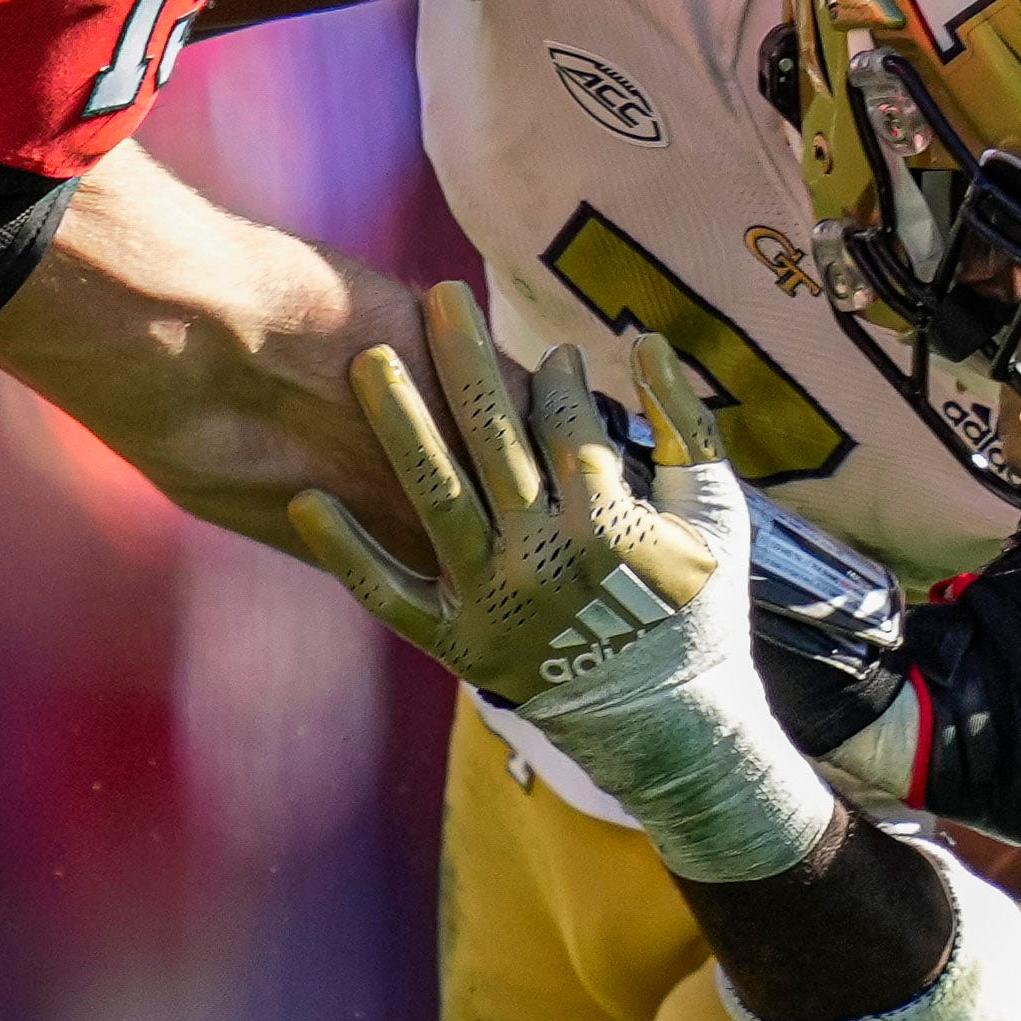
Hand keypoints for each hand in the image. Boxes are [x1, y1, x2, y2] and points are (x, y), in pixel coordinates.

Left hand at [293, 284, 836, 881]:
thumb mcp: (715, 514)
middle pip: (494, 440)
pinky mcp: (455, 642)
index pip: (567, 425)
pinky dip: (348, 553)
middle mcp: (545, 558)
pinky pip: (391, 595)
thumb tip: (645, 338)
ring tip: (369, 360)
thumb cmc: (696, 610)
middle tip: (438, 294)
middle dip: (466, 360)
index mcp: (611, 525)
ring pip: (437, 498)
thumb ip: (686, 426)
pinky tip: (305, 502)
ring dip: (401, 426)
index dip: (554, 377)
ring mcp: (493, 601)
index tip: (548, 350)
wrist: (667, 726)